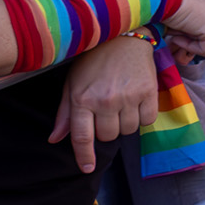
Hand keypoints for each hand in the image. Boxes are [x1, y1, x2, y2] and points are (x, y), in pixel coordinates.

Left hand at [50, 33, 158, 173]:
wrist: (123, 36)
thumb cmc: (93, 60)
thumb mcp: (73, 84)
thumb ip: (66, 114)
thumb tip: (55, 139)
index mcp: (82, 99)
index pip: (82, 137)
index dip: (84, 156)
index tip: (87, 168)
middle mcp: (105, 100)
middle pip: (109, 136)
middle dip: (107, 129)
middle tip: (107, 113)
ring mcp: (128, 96)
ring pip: (128, 130)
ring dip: (125, 123)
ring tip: (122, 105)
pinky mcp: (148, 91)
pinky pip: (147, 120)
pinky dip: (142, 116)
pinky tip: (136, 102)